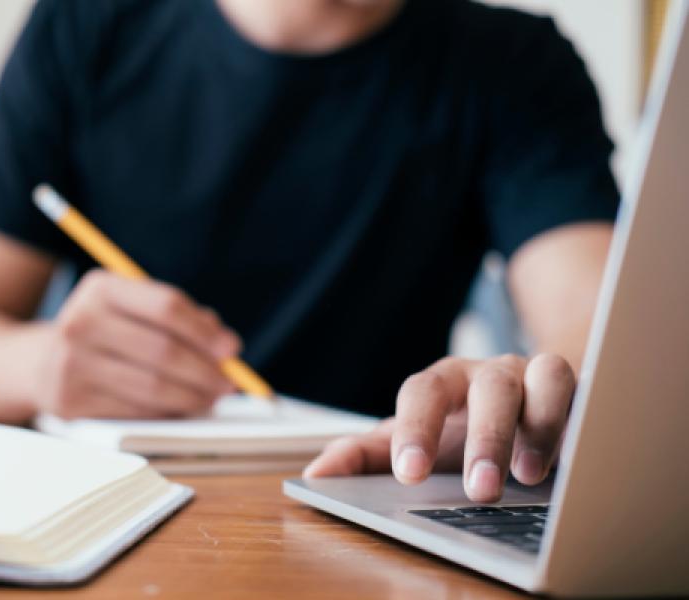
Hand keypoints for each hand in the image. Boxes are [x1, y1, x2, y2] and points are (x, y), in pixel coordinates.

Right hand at [30, 269, 239, 418]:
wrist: (41, 362)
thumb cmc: (109, 332)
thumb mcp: (136, 310)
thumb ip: (183, 319)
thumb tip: (225, 346)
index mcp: (102, 289)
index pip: (166, 307)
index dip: (205, 331)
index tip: (232, 349)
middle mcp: (81, 322)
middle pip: (163, 350)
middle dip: (206, 370)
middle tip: (230, 382)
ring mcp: (70, 364)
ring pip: (153, 386)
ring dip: (194, 397)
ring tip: (213, 397)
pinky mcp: (70, 402)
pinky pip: (136, 411)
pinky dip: (168, 412)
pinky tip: (183, 408)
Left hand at [304, 354, 574, 501]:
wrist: (516, 405)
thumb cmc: (458, 429)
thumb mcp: (413, 443)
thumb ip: (365, 456)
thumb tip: (315, 474)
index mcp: (442, 383)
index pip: (423, 392)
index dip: (415, 429)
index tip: (409, 473)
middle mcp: (487, 373)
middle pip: (486, 387)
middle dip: (484, 437)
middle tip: (478, 489)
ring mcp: (532, 374)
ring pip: (543, 375)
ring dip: (538, 424)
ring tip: (528, 475)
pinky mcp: (573, 385)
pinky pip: (580, 386)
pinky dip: (575, 416)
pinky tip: (570, 457)